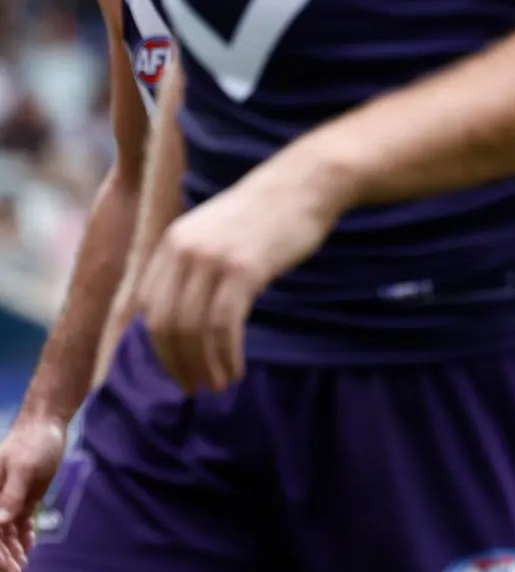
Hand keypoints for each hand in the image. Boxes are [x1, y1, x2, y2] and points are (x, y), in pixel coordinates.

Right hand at [0, 414, 65, 571]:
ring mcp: (9, 500)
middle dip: (6, 556)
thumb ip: (12, 495)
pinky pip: (21, 524)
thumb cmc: (32, 442)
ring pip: (8, 533)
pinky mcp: (24, 499)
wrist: (46, 425)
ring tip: (28, 569)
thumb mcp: (23, 468)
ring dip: (16, 551)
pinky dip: (25, 537)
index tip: (6, 568)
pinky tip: (31, 549)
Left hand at [137, 152, 346, 394]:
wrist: (307, 182)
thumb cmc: (269, 213)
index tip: (178, 370)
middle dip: (178, 364)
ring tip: (218, 385)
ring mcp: (212, 259)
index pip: (149, 310)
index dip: (160, 348)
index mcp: (171, 243)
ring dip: (203, 365)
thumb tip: (183, 315)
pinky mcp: (243, 269)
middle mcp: (183, 251)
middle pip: (166, 324)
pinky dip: (226, 355)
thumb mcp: (216, 233)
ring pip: (193, 330)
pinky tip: (235, 369)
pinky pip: (224, 325)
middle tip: (195, 388)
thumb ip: (192, 264)